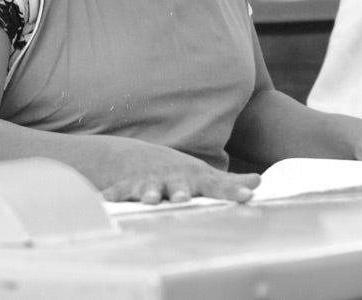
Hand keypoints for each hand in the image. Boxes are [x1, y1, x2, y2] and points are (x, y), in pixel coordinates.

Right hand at [100, 141, 260, 204]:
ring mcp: (149, 183)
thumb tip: (259, 181)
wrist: (138, 158)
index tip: (248, 196)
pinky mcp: (126, 187)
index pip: (217, 186)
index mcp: (194, 178)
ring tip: (150, 199)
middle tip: (184, 198)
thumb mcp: (203, 175)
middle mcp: (173, 180)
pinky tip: (103, 203)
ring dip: (148, 193)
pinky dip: (109, 197)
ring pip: (148, 189)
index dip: (231, 191)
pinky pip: (116, 193)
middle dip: (181, 191)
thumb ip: (228, 182)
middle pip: (179, 186)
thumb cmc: (178, 173)